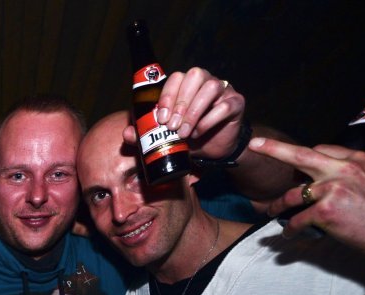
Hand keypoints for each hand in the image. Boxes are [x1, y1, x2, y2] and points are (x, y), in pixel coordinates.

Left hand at [124, 67, 244, 160]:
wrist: (215, 149)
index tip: (161, 119)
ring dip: (194, 111)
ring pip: (211, 87)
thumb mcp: (166, 137)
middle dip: (180, 102)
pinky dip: (209, 120)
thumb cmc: (189, 137)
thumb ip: (146, 134)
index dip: (167, 96)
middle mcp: (205, 82)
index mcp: (186, 85)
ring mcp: (223, 90)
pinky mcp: (237, 103)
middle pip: (195, 75)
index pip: (176, 78)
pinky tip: (199, 133)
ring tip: (185, 133)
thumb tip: (127, 134)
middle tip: (172, 127)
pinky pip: (225, 105)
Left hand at [250, 137, 364, 264]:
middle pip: (301, 155)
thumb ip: (352, 173)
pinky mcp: (325, 211)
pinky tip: (288, 234)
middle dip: (274, 149)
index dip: (304, 157)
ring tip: (271, 212)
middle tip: (255, 145)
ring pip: (293, 194)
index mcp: (357, 159)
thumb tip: (331, 175)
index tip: (290, 159)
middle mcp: (343, 169)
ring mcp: (332, 189)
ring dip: (278, 205)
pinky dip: (290, 229)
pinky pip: (297, 219)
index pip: (322, 149)